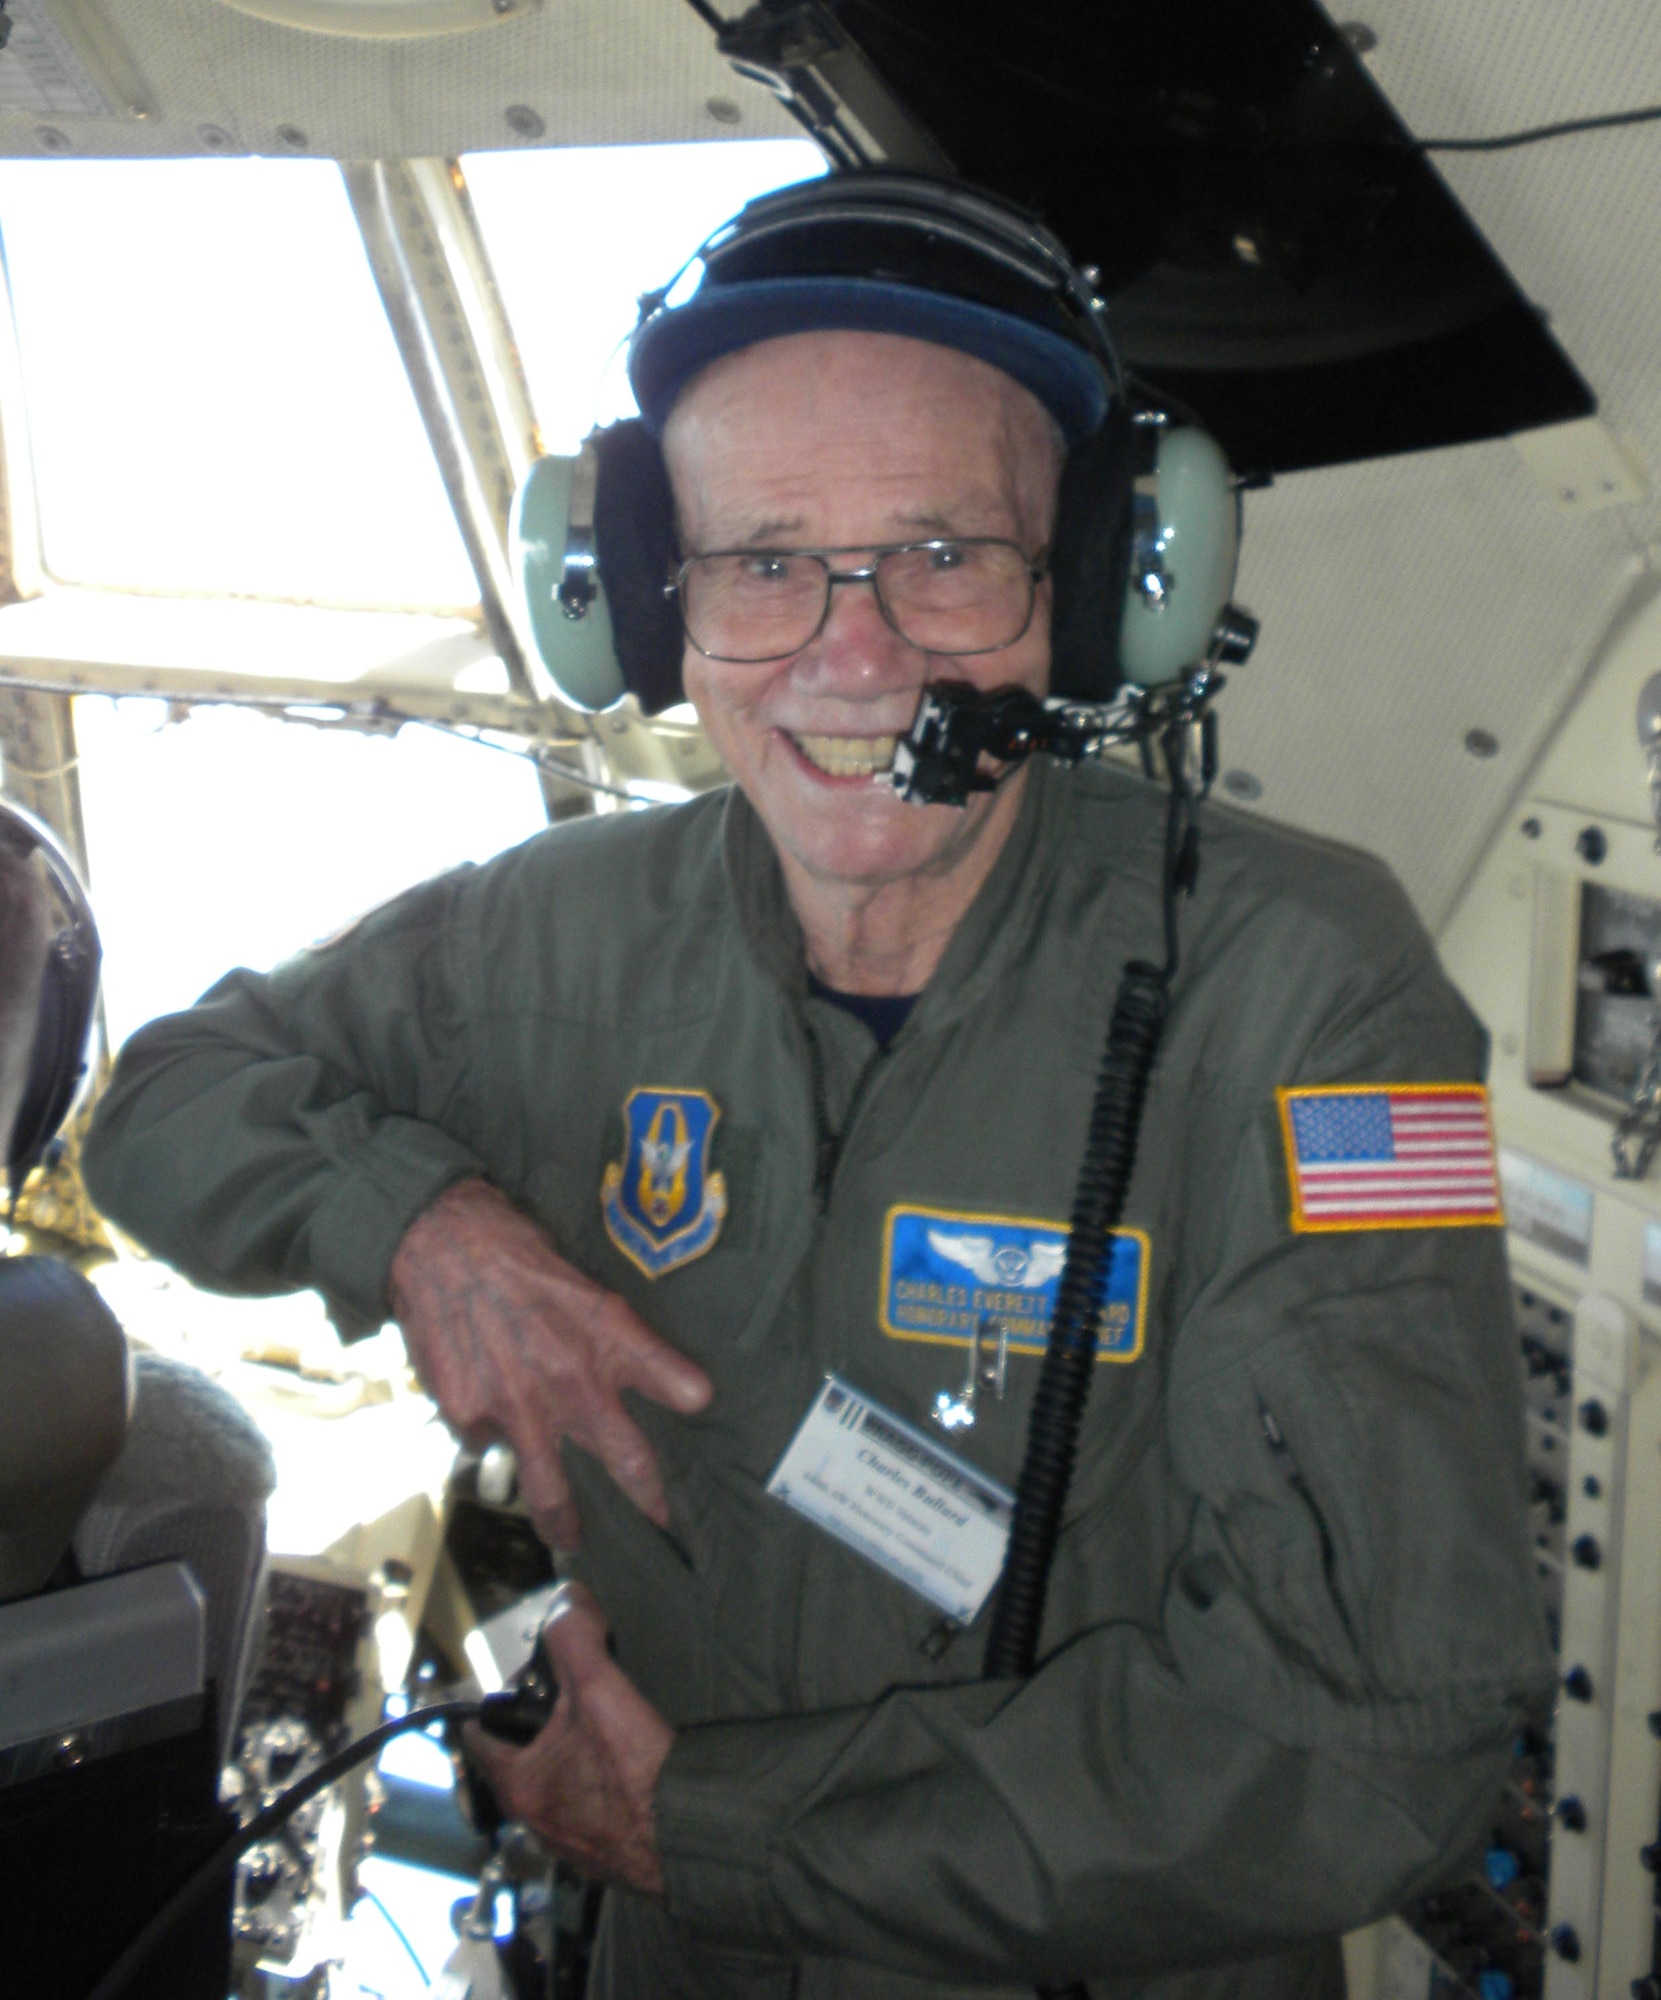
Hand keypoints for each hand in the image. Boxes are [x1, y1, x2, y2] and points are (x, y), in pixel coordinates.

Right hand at [388, 1178, 712, 1546]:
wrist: (435, 1242)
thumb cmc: (512, 1250)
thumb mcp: (579, 1279)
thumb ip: (613, 1332)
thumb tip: (640, 1368)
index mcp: (606, 1334)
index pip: (668, 1377)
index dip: (690, 1398)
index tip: (704, 1417)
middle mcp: (571, 1380)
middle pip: (628, 1460)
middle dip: (648, 1499)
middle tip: (659, 1522)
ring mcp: (520, 1408)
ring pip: (550, 1490)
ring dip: (564, 1520)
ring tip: (570, 1536)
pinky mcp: (471, 1417)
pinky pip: (486, 1445)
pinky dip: (489, 1436)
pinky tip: (481, 1408)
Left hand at [466, 1583, 671, 1895]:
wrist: (694, 1840)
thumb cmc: (638, 1777)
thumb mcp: (600, 1690)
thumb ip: (575, 1638)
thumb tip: (566, 1599)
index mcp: (518, 1786)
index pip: (479, 1731)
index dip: (501, 1694)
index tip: (533, 1677)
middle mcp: (535, 1822)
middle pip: (522, 1753)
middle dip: (546, 1720)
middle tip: (583, 1693)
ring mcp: (571, 1843)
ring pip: (557, 1782)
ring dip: (575, 1753)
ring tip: (611, 1726)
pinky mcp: (606, 1854)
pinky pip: (590, 1809)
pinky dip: (603, 1785)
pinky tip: (633, 1767)